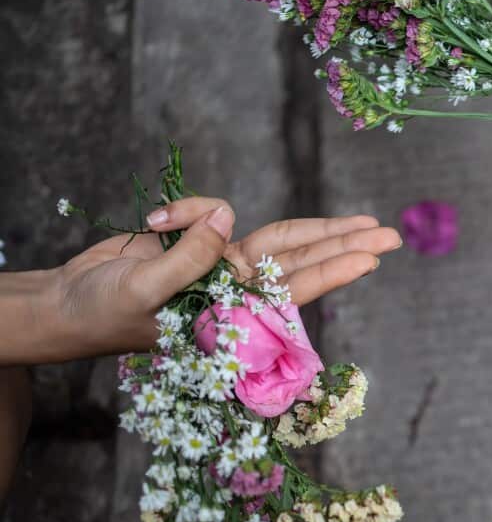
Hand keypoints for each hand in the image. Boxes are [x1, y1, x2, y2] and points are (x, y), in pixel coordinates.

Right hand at [28, 197, 400, 362]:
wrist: (68, 304)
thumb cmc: (106, 312)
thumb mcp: (146, 290)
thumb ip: (190, 256)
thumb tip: (226, 218)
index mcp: (231, 310)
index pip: (294, 287)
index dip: (334, 269)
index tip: (372, 257)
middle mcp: (236, 287)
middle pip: (303, 260)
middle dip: (347, 246)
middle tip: (393, 234)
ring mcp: (221, 264)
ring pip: (277, 239)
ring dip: (316, 229)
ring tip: (365, 222)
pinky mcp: (200, 243)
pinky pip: (212, 213)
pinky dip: (190, 209)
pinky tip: (154, 222)